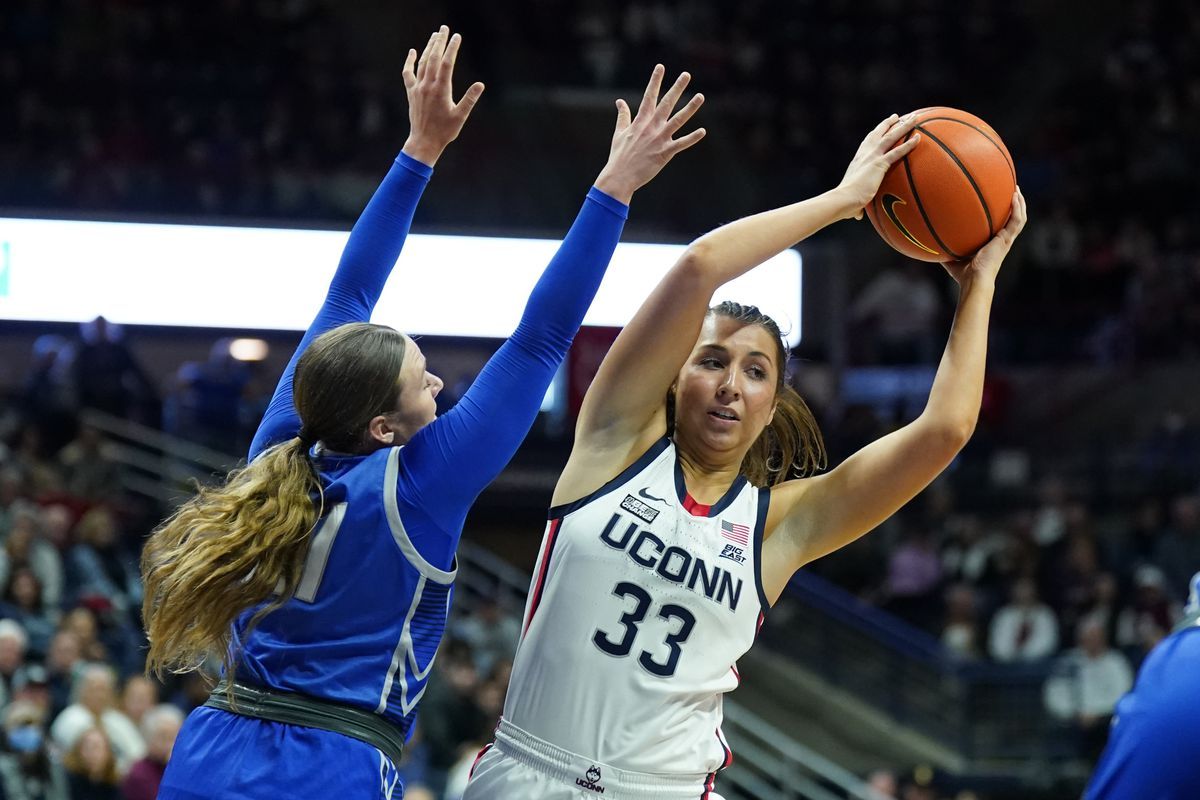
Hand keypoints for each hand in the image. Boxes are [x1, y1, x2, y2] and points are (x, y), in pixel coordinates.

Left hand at [401, 26, 485, 166]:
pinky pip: (408, 73)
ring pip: (423, 63)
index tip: (457, 36)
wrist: (424, 141)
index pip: (448, 63)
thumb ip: (469, 99)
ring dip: (429, 48)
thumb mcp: (460, 116)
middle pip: (434, 58)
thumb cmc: (444, 131)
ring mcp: (418, 88)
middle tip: (445, 28)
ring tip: (435, 36)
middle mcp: (428, 85)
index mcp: (441, 90)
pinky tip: (413, 52)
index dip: (452, 48)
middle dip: (440, 41)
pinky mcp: (411, 93)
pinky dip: (410, 61)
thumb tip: (480, 85)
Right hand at [593, 65, 705, 203]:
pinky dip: (692, 138)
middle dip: (676, 88)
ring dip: (690, 108)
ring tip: (700, 96)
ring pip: (678, 120)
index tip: (660, 67)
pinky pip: (681, 144)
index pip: (649, 96)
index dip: (655, 81)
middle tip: (686, 75)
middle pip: (666, 103)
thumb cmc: (619, 156)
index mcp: (640, 121)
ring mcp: (659, 139)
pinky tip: (702, 131)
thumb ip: (623, 116)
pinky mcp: (665, 153)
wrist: (619, 177)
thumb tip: (619, 101)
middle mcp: (651, 127)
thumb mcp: (619, 133)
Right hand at [835, 113, 921, 219]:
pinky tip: (919, 138)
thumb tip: (857, 216)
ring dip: (903, 126)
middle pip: (879, 133)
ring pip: (891, 136)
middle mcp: (865, 154)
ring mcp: (872, 157)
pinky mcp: (879, 164)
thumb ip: (857, 206)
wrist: (843, 199)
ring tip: (914, 118)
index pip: (868, 142)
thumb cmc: (845, 203)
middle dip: (889, 123)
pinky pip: (897, 152)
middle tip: (897, 116)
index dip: (876, 133)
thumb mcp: (852, 199)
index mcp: (858, 160)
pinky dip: (909, 144)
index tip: (883, 126)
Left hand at [942, 188, 1027, 285]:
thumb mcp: (952, 259)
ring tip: (1016, 189)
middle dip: (1015, 205)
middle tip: (1012, 190)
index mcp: (993, 244)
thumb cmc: (964, 275)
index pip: (1001, 226)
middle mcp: (1002, 240)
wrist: (974, 280)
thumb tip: (928, 244)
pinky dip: (1017, 209)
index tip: (999, 202)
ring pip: (1019, 218)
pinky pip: (1016, 221)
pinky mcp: (1007, 240)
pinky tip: (1015, 197)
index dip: (1002, 215)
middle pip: (1013, 219)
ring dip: (1020, 203)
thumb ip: (944, 250)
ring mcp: (1006, 240)